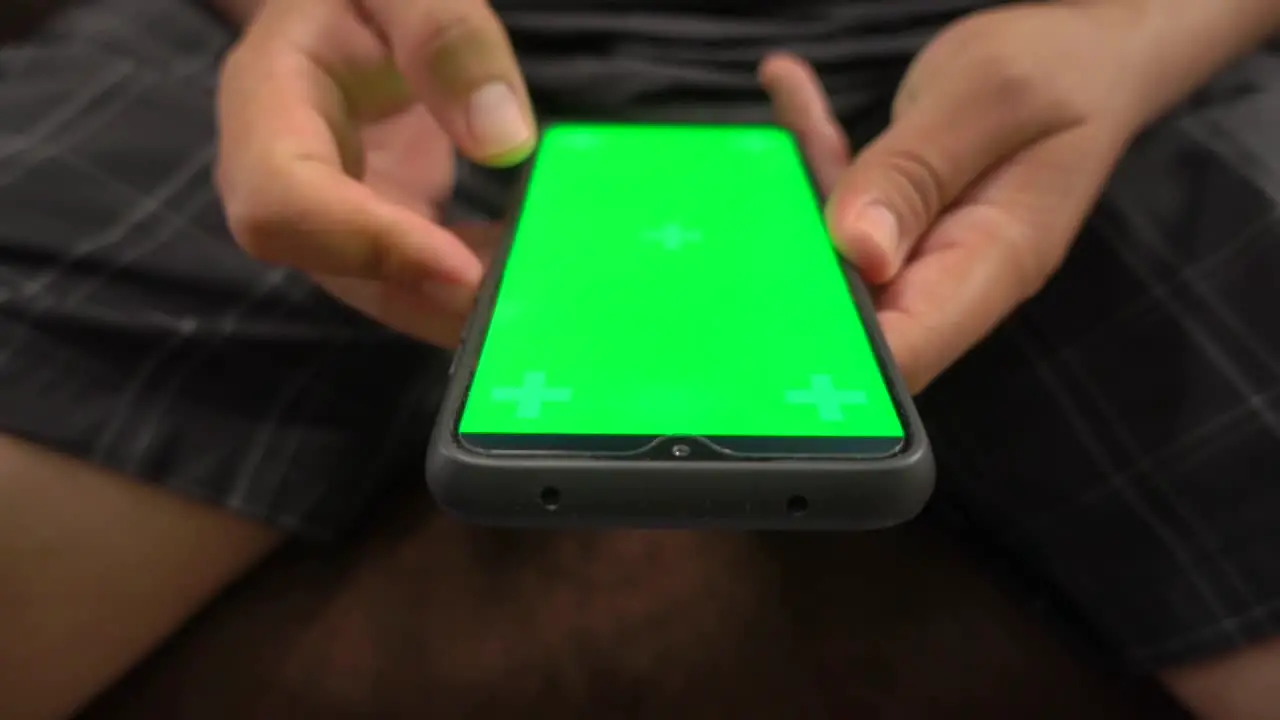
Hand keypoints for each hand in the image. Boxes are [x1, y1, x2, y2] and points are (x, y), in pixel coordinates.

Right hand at [215, 0, 534, 345]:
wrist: (350, 9)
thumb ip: (444, 36)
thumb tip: (504, 140)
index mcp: (265, 102)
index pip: (285, 199)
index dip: (368, 244)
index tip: (463, 270)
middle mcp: (282, 173)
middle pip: (332, 267)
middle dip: (428, 297)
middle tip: (523, 308)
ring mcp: (329, 209)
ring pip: (381, 288)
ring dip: (459, 308)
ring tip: (541, 300)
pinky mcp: (375, 224)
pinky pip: (416, 277)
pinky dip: (474, 288)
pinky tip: (532, 276)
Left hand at [762, 2, 1149, 391]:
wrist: (1087, 46)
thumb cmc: (1062, 68)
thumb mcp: (990, 101)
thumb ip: (916, 174)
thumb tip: (858, 253)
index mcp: (992, 264)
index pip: (908, 352)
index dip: (838, 360)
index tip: (770, 333)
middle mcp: (951, 272)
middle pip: (854, 319)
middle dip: (786, 286)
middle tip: (732, 227)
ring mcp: (921, 247)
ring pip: (831, 256)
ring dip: (790, 200)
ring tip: (767, 128)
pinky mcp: (898, 215)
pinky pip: (839, 202)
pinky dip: (808, 151)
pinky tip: (788, 83)